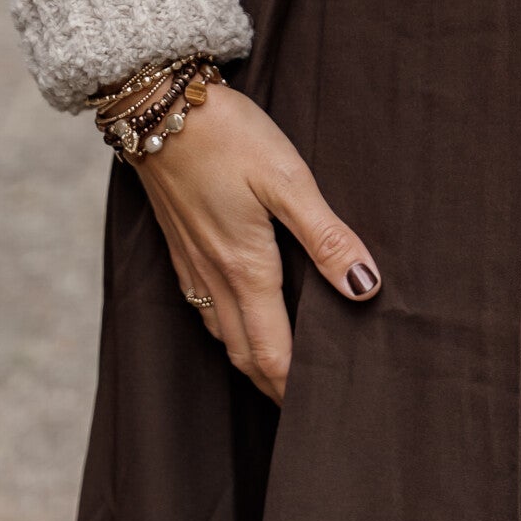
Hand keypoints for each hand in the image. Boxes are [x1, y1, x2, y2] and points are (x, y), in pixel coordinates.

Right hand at [131, 83, 379, 402]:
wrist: (156, 106)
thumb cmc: (228, 136)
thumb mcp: (287, 178)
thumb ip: (326, 235)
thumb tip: (364, 288)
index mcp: (245, 269)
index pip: (274, 356)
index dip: (297, 392)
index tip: (324, 414)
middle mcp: (215, 279)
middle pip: (247, 357)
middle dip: (276, 389)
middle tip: (309, 412)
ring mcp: (192, 266)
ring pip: (225, 336)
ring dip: (254, 362)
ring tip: (283, 375)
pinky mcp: (181, 247)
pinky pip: (206, 310)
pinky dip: (230, 332)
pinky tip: (243, 320)